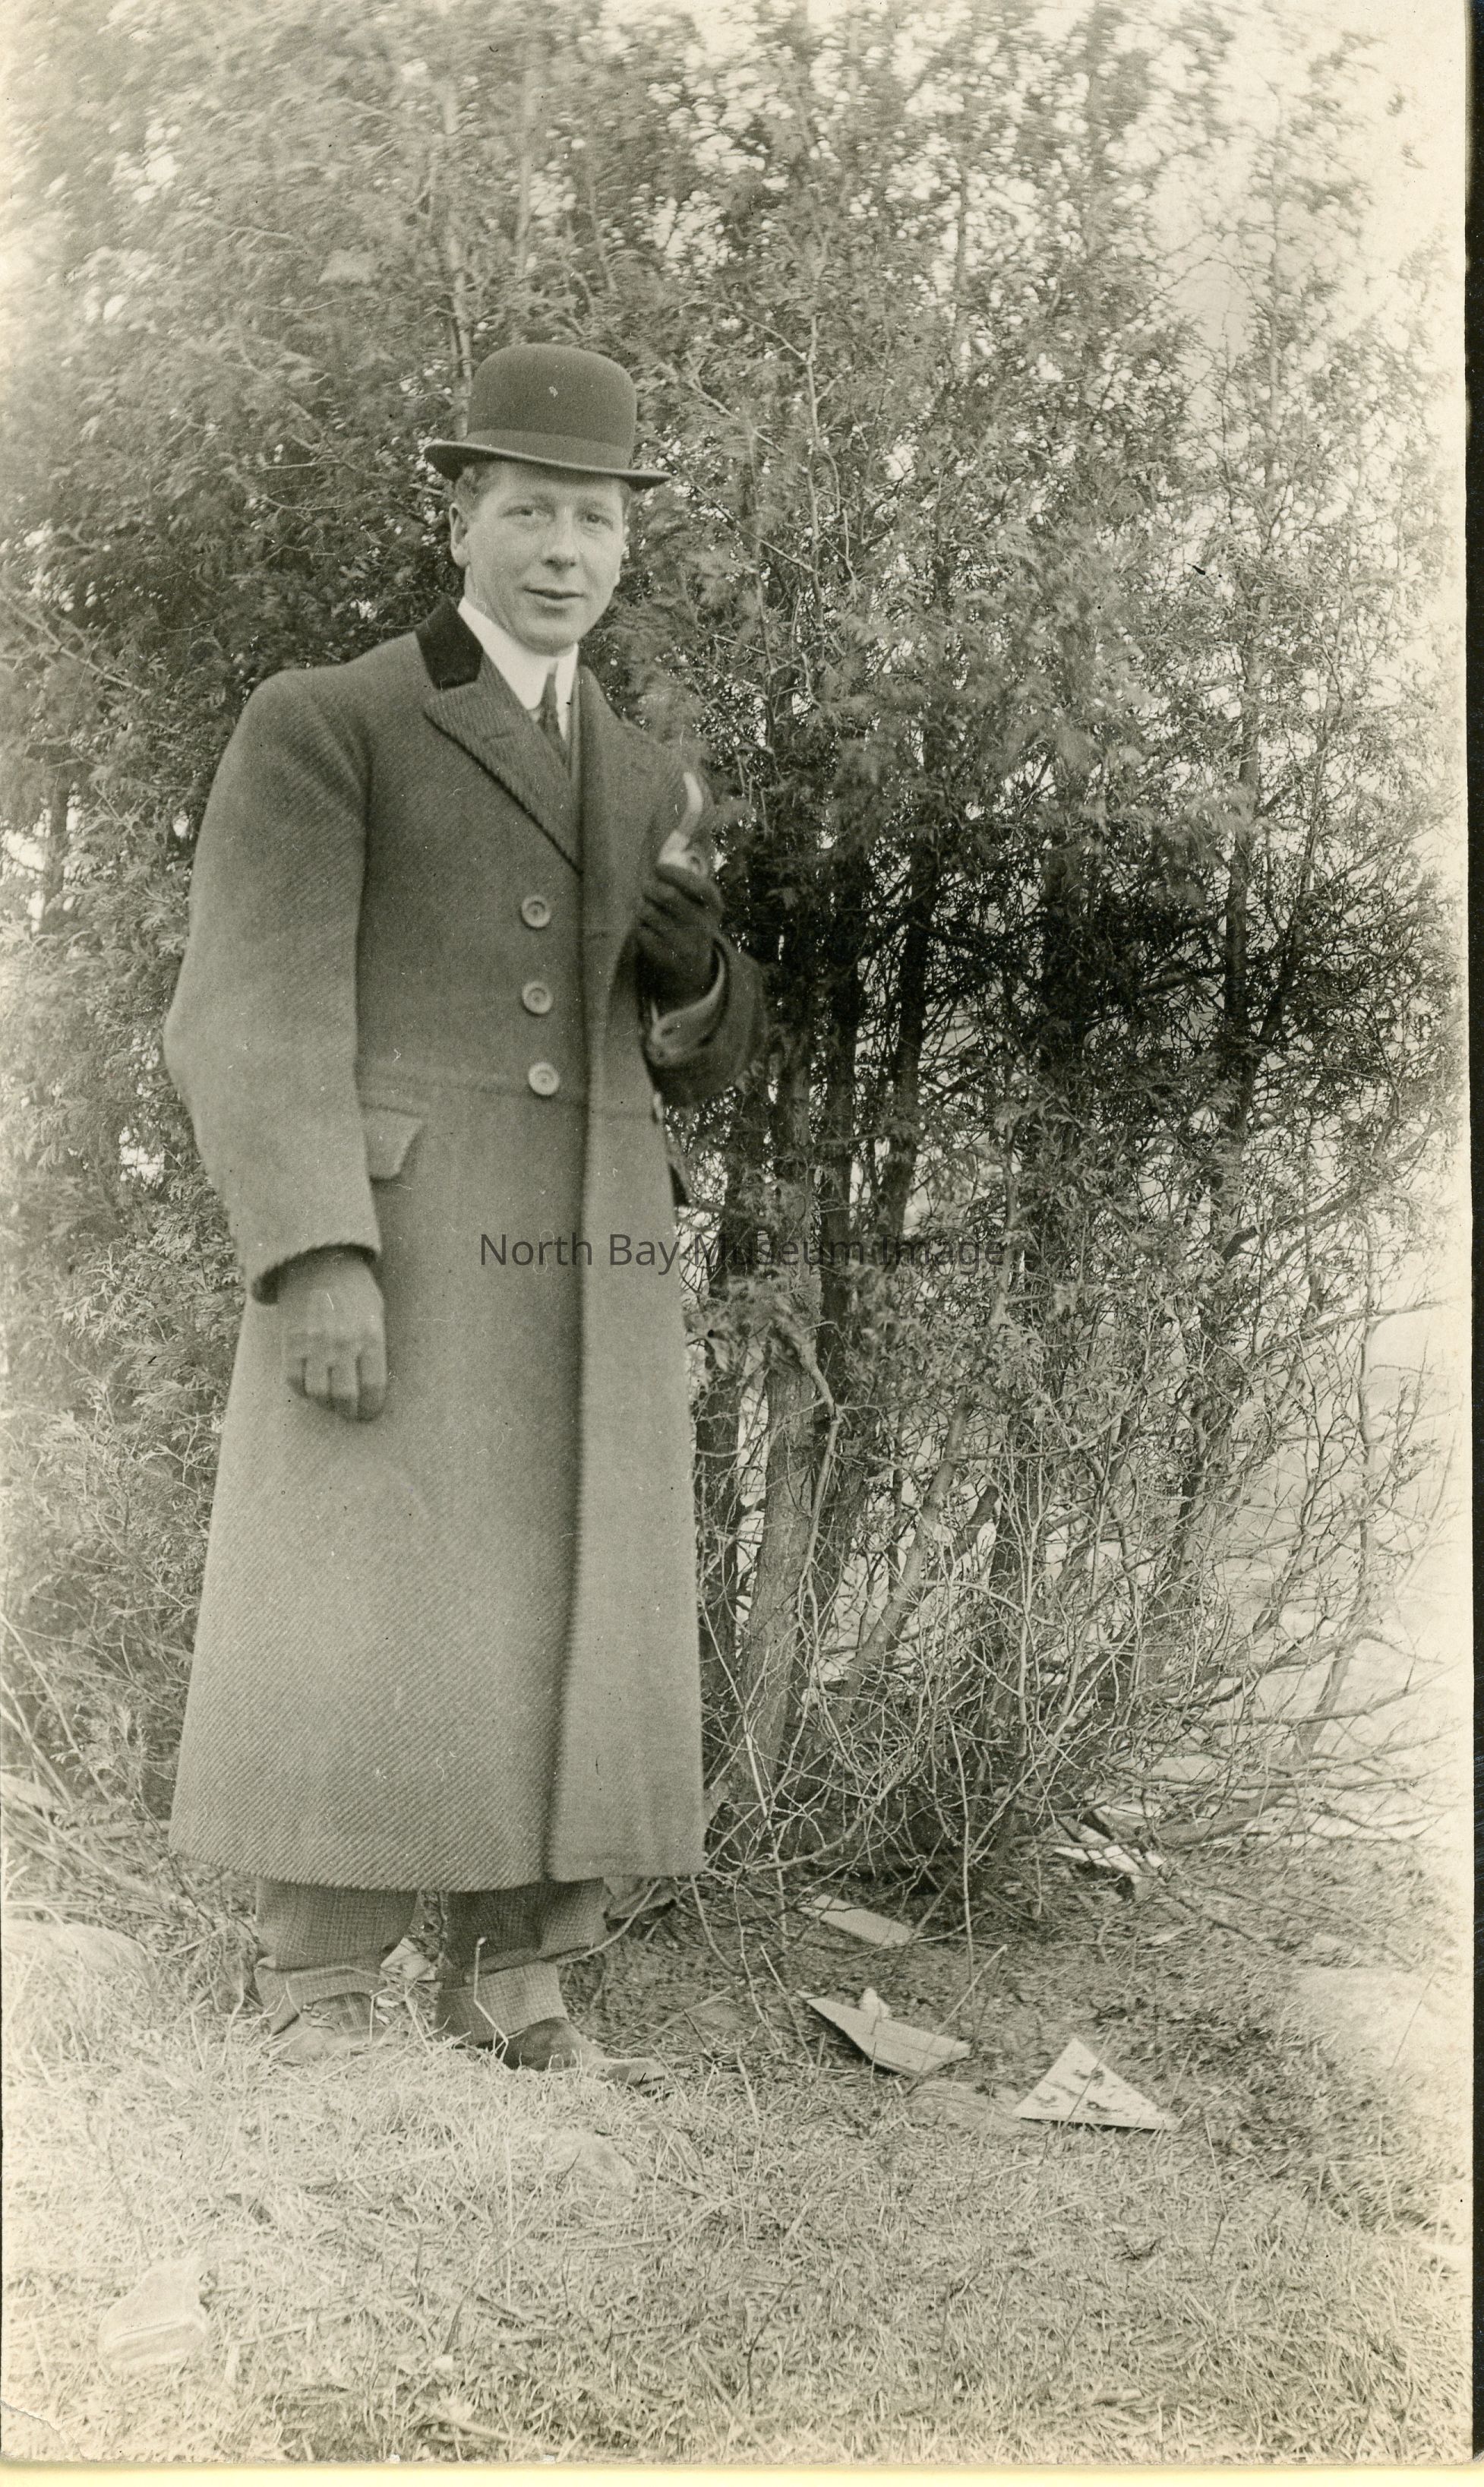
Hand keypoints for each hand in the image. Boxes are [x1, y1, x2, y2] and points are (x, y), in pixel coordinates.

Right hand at [279, 1248, 386, 1422]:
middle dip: (349, 1411)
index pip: (373, 1387)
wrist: (317, 1259)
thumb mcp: (376, 1312)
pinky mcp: (291, 1342)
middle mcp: (342, 1343)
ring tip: (330, 1401)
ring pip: (318, 1393)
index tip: (369, 1413)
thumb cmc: (353, 1287)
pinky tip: (311, 1385)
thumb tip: (371, 1383)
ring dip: (325, 1403)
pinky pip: (294, 1380)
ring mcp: (314, 1344)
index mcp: (370, 1336)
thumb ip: (375, 1346)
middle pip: (345, 1396)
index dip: (371, 1408)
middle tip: (350, 1412)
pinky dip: (303, 1389)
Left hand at [636, 860, 722, 1009]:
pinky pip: (641, 932)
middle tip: (645, 886)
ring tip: (645, 907)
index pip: (697, 885)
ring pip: (649, 912)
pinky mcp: (667, 959)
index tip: (658, 867)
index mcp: (714, 907)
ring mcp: (685, 945)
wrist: (694, 969)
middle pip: (667, 895)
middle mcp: (703, 926)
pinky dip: (639, 927)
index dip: (674, 873)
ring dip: (641, 906)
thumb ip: (689, 879)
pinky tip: (647, 929)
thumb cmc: (692, 923)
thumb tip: (667, 846)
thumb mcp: (701, 904)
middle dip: (650, 886)